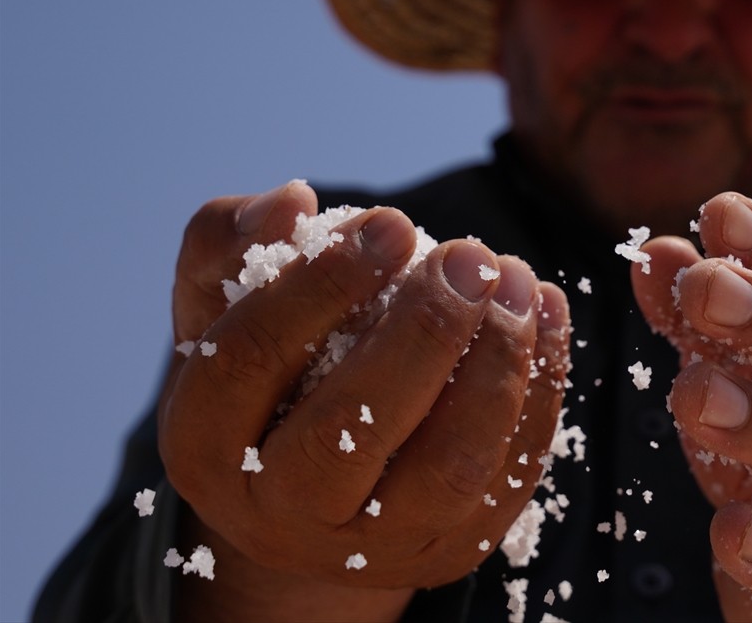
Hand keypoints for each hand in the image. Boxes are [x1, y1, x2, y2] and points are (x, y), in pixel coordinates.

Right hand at [159, 182, 569, 621]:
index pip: (251, 360)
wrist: (311, 487)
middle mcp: (283, 512)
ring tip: (515, 279)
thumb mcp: (224, 304)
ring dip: (495, 362)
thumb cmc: (269, 370)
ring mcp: (376, 545)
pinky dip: (540, 388)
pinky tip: (545, 312)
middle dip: (423, 330)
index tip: (391, 222)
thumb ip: (234, 242)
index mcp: (205, 443)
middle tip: (469, 256)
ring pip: (446, 466)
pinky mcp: (453, 549)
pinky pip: (509, 475)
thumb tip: (293, 202)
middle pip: (351, 427)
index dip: (322, 284)